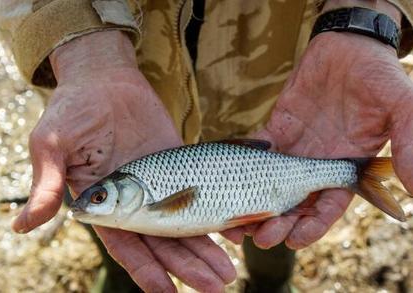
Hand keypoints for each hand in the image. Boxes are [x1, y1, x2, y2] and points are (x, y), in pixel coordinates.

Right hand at [12, 31, 234, 291]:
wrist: (104, 78)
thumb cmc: (72, 109)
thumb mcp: (53, 144)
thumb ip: (47, 184)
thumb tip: (21, 225)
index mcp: (104, 205)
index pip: (127, 245)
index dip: (147, 269)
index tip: (169, 292)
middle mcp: (134, 201)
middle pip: (164, 241)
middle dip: (188, 265)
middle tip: (216, 285)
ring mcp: (160, 184)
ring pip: (185, 222)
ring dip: (206, 247)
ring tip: (229, 270)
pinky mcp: (179, 165)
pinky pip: (200, 191)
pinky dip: (217, 210)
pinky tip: (237, 229)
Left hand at [222, 29, 412, 247]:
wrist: (348, 48)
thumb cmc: (378, 76)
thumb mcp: (401, 107)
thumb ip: (410, 143)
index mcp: (345, 167)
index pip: (328, 206)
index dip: (313, 226)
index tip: (294, 240)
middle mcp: (316, 164)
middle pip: (295, 203)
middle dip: (279, 223)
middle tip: (261, 237)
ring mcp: (294, 148)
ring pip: (270, 184)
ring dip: (254, 204)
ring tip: (236, 222)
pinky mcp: (275, 130)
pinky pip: (256, 152)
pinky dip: (243, 167)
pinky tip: (229, 181)